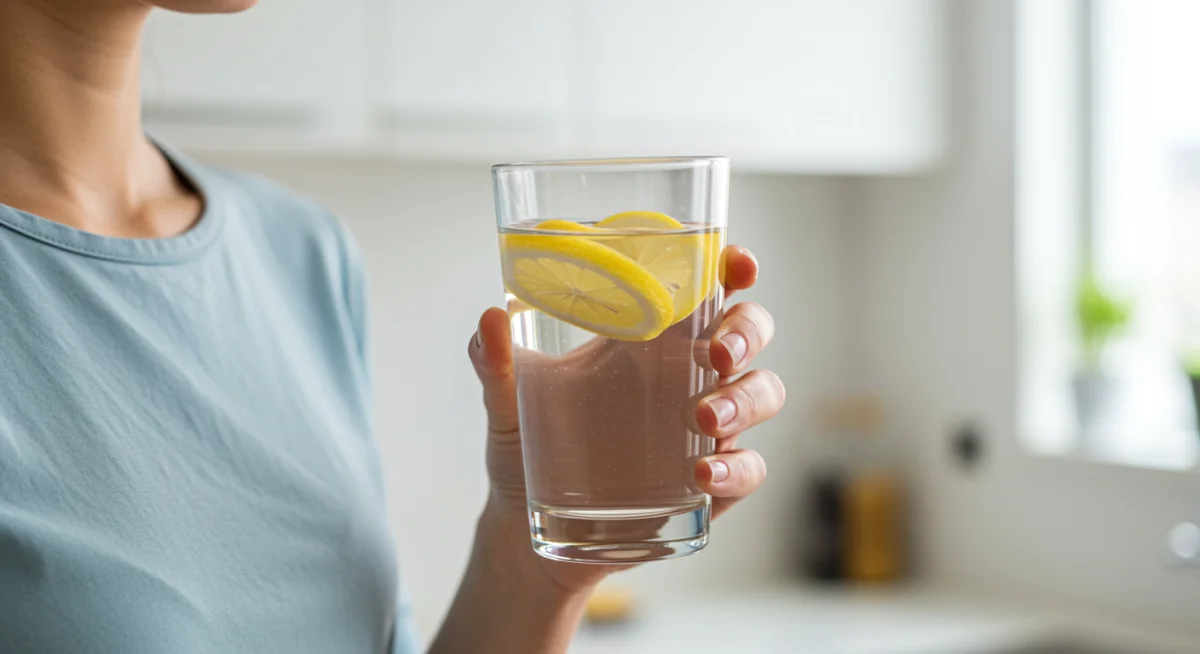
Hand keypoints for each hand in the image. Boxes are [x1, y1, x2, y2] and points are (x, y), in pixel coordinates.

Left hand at [466, 245, 784, 593]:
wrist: (528, 531)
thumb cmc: (527, 450)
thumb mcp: (508, 402)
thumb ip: (496, 362)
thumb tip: (490, 320)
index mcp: (648, 340)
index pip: (705, 288)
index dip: (733, 268)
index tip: (736, 264)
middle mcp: (686, 375)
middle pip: (749, 331)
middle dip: (746, 333)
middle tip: (716, 352)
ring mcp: (707, 429)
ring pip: (763, 393)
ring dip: (745, 399)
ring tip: (704, 419)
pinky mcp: (713, 483)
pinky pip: (749, 468)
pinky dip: (735, 468)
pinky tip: (702, 474)